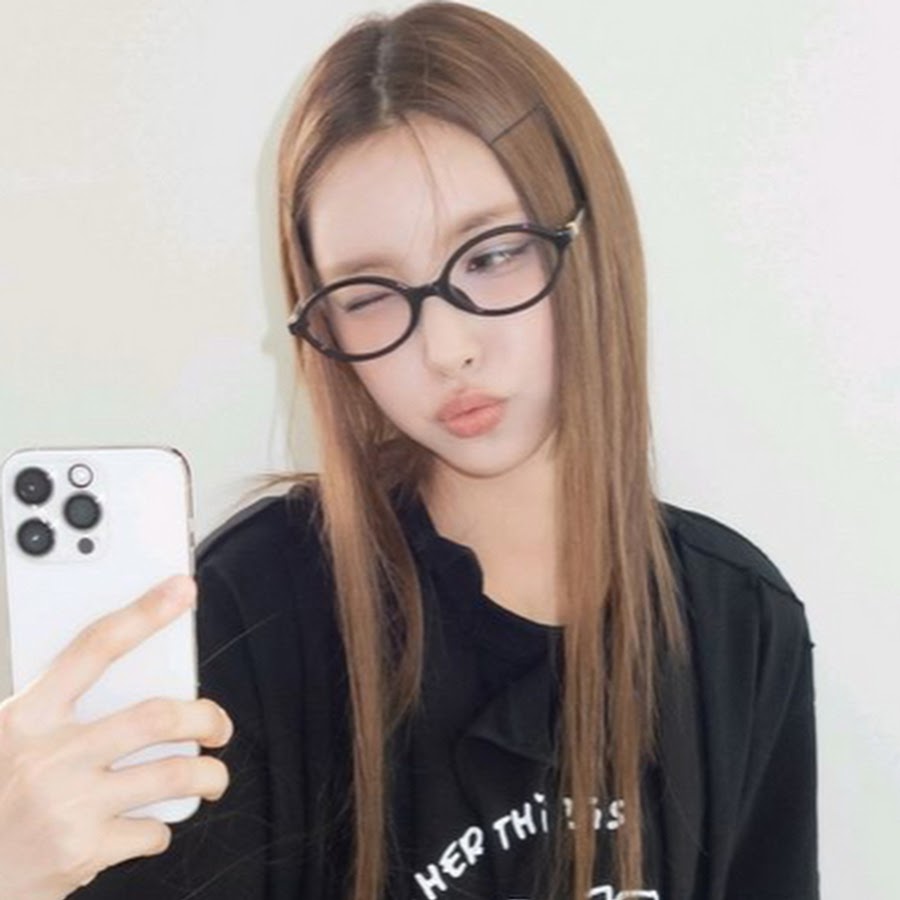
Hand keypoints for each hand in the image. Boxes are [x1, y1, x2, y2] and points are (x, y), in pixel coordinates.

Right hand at [0, 575, 233, 899]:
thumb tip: (128, 680)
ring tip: (212, 777)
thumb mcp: (5, 740)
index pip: (95, 647)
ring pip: (172, 774)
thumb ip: (56, 710)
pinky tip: (149, 825)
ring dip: (208, 775)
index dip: (145, 613)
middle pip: (156, 716)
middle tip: (218, 726)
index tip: (181, 590)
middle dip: (204, 717)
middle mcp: (49, 757)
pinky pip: (150, 831)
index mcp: (25, 718)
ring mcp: (69, 806)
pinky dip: (160, 828)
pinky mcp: (82, 853)